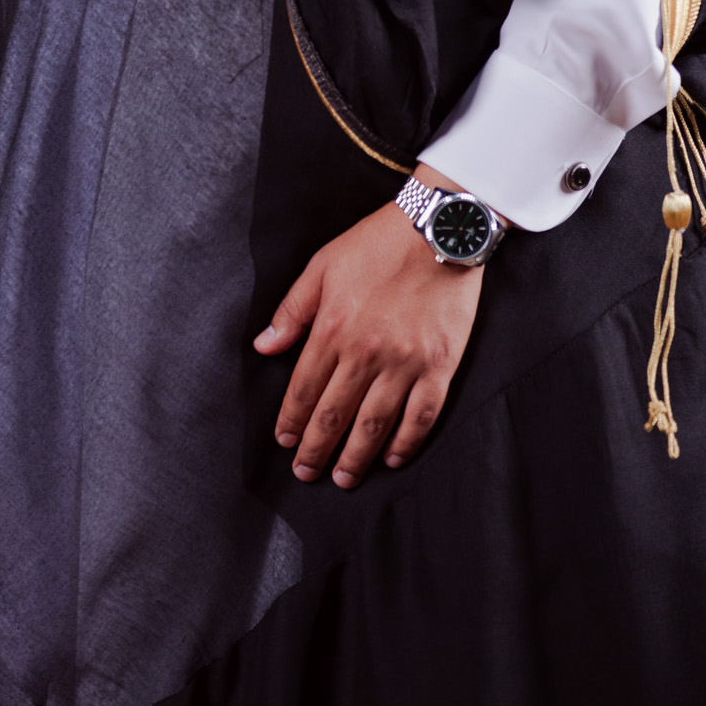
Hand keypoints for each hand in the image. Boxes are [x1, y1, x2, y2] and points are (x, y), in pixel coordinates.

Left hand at [253, 172, 482, 489]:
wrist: (439, 228)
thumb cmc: (377, 242)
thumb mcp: (323, 266)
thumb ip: (293, 311)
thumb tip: (264, 346)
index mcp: (333, 328)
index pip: (303, 389)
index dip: (291, 421)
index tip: (284, 442)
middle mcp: (366, 352)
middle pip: (334, 415)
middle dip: (315, 450)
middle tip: (306, 473)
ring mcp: (405, 363)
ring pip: (374, 425)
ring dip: (354, 458)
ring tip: (342, 478)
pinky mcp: (440, 366)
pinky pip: (421, 416)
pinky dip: (405, 443)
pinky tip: (391, 457)